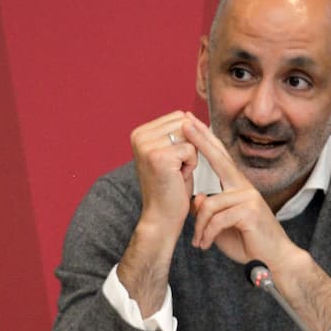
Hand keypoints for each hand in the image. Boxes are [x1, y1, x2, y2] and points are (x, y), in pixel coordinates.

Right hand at [130, 111, 197, 236]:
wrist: (161, 216)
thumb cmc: (171, 187)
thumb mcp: (173, 152)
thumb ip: (179, 131)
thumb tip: (188, 114)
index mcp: (140, 132)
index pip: (179, 117)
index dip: (186, 139)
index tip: (173, 161)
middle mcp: (139, 136)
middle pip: (185, 123)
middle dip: (189, 146)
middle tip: (175, 169)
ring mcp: (147, 146)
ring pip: (190, 136)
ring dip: (190, 156)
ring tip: (176, 172)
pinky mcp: (159, 157)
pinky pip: (191, 150)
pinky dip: (191, 166)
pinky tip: (177, 178)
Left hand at [181, 113, 297, 265]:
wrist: (274, 260)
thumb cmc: (248, 242)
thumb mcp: (220, 226)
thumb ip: (208, 211)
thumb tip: (198, 198)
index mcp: (238, 187)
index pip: (220, 159)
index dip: (207, 141)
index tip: (192, 124)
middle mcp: (244, 188)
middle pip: (220, 159)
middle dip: (201, 141)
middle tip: (185, 122)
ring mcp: (248, 198)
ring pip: (209, 205)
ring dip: (199, 228)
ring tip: (198, 243)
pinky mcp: (249, 211)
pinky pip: (217, 219)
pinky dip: (207, 234)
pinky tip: (206, 244)